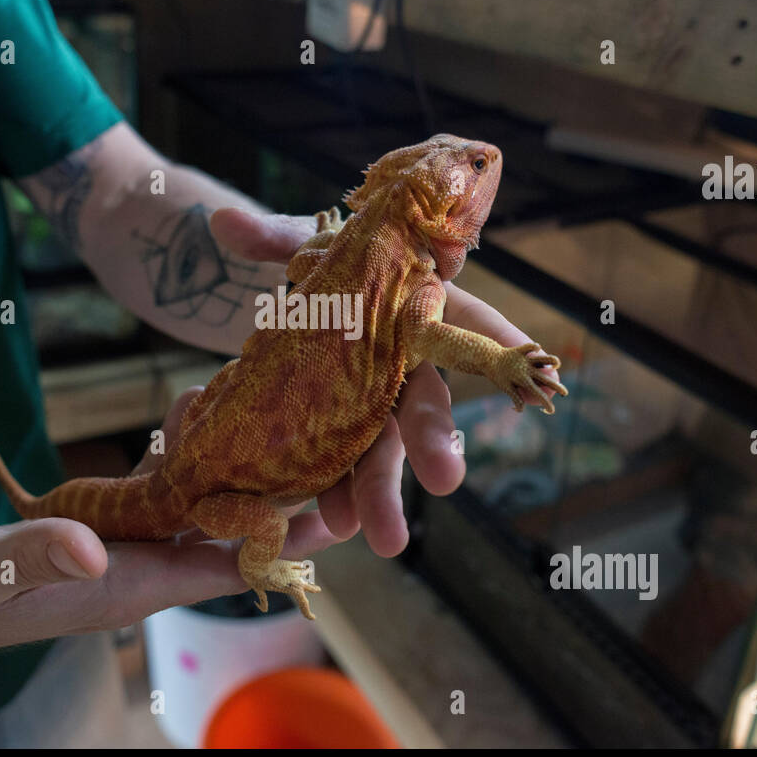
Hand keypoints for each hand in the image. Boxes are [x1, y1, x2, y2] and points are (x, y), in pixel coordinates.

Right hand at [0, 391, 339, 664]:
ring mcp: (126, 550)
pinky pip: (160, 493)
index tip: (336, 509)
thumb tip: (90, 549)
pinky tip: (188, 418)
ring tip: (259, 410)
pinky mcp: (107, 531)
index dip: (283, 541)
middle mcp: (142, 569)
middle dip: (273, 491)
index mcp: (130, 586)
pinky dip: (179, 457)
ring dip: (228, 465)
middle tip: (319, 438)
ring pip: (198, 506)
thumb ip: (34, 556)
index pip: (227, 566)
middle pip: (230, 533)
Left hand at [210, 207, 561, 557]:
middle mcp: (407, 363)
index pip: (464, 320)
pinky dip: (338, 495)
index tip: (532, 370)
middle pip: (425, 402)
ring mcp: (377, 405)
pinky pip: (346, 466)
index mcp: (415, 306)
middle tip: (445, 480)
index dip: (496, 342)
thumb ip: (274, 238)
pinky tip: (333, 525)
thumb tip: (223, 221)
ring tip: (378, 535)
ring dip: (382, 490)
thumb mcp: (301, 249)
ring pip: (386, 448)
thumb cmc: (320, 271)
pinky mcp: (344, 434)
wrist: (289, 310)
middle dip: (434, 441)